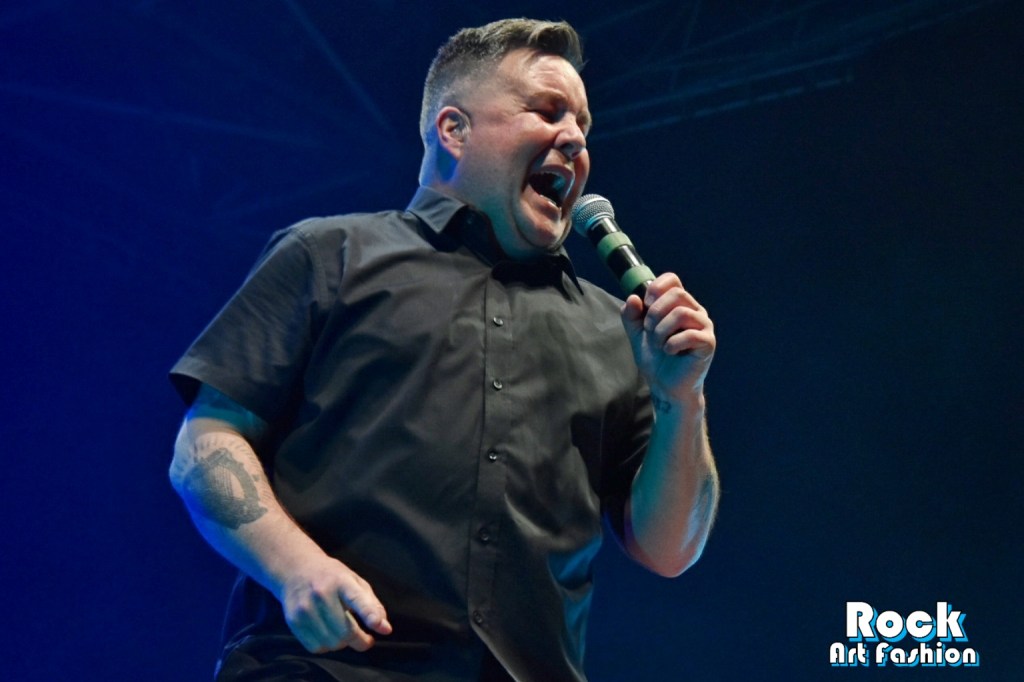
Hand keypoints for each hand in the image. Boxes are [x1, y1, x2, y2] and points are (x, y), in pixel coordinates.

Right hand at [278, 556, 391, 653]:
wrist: (296, 570)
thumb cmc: (332, 577)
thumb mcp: (355, 581)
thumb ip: (372, 604)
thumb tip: (385, 629)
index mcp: (342, 580)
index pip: (358, 599)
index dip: (370, 615)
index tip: (381, 627)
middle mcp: (322, 593)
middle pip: (346, 631)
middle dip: (361, 641)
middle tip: (366, 639)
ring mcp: (305, 608)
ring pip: (332, 643)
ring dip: (343, 643)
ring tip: (343, 631)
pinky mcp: (294, 620)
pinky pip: (316, 647)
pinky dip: (326, 646)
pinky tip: (327, 632)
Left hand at [620, 273, 714, 401]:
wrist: (665, 386)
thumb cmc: (655, 359)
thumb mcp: (637, 334)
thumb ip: (631, 315)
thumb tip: (633, 298)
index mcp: (679, 304)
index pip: (672, 280)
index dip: (656, 288)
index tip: (646, 305)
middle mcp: (695, 311)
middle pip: (677, 294)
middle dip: (655, 313)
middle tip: (649, 331)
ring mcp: (704, 326)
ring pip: (682, 313)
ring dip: (662, 330)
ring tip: (658, 344)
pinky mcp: (708, 343)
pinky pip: (691, 334)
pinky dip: (673, 343)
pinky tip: (669, 352)